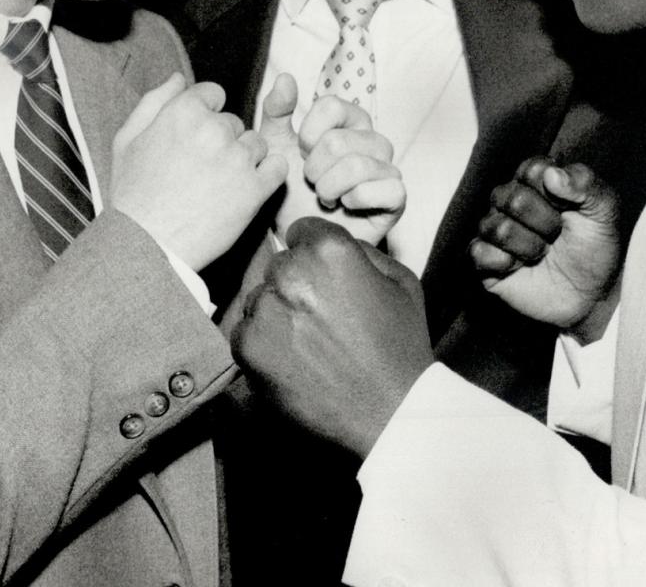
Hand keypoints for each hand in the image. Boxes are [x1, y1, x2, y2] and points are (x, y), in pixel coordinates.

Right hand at [110, 74, 286, 270]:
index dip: (204, 116)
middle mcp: (214, 129)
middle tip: (200, 171)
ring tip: (219, 185)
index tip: (194, 141)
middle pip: (234, 122)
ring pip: (257, 144)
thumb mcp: (127, 140)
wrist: (147, 246)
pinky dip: (267, 176)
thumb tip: (178, 77)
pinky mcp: (256, 189)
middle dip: (222, 141)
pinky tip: (246, 190)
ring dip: (244, 160)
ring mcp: (238, 159)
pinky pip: (278, 168)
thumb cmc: (133, 195)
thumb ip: (154, 102)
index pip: (214, 94)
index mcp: (183, 112)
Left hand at [231, 218, 432, 456]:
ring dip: (277, 313)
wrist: (390, 413)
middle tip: (323, 319)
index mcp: (329, 249)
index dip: (316, 256)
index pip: (302, 231)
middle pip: (279, 266)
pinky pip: (244, 331)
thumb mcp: (399, 281)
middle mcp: (290, 273)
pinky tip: (296, 361)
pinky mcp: (248, 347)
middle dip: (296, 285)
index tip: (327, 281)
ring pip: (259, 298)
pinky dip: (263, 344)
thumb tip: (332, 243)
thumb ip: (362, 250)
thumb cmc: (400, 348)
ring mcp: (265, 310)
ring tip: (311, 344)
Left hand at [260, 76, 405, 245]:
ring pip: (356, 166)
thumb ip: (277, 112)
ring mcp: (388, 168)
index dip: (307, 134)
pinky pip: (383, 190)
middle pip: (337, 141)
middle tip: (312, 183)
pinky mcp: (397, 198)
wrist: (303, 234)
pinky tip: (346, 207)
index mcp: (350, 121)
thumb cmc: (292, 189)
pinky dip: (354, 201)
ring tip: (325, 198)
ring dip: (328, 188)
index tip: (302, 153)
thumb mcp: (276, 148)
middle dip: (313, 169)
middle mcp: (374, 140)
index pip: (330, 105)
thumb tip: (285, 77)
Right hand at [471, 157, 620, 341]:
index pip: (531, 171)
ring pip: (497, 228)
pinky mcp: (484, 259)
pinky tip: (520, 268)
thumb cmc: (594, 248)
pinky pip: (478, 252)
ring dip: (530, 247)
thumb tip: (551, 173)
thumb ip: (585, 183)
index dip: (555, 195)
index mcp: (536, 181)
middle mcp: (510, 200)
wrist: (589, 295)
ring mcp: (494, 229)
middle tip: (557, 236)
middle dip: (545, 224)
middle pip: (512, 200)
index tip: (570, 209)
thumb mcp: (604, 211)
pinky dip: (505, 264)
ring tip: (543, 253)